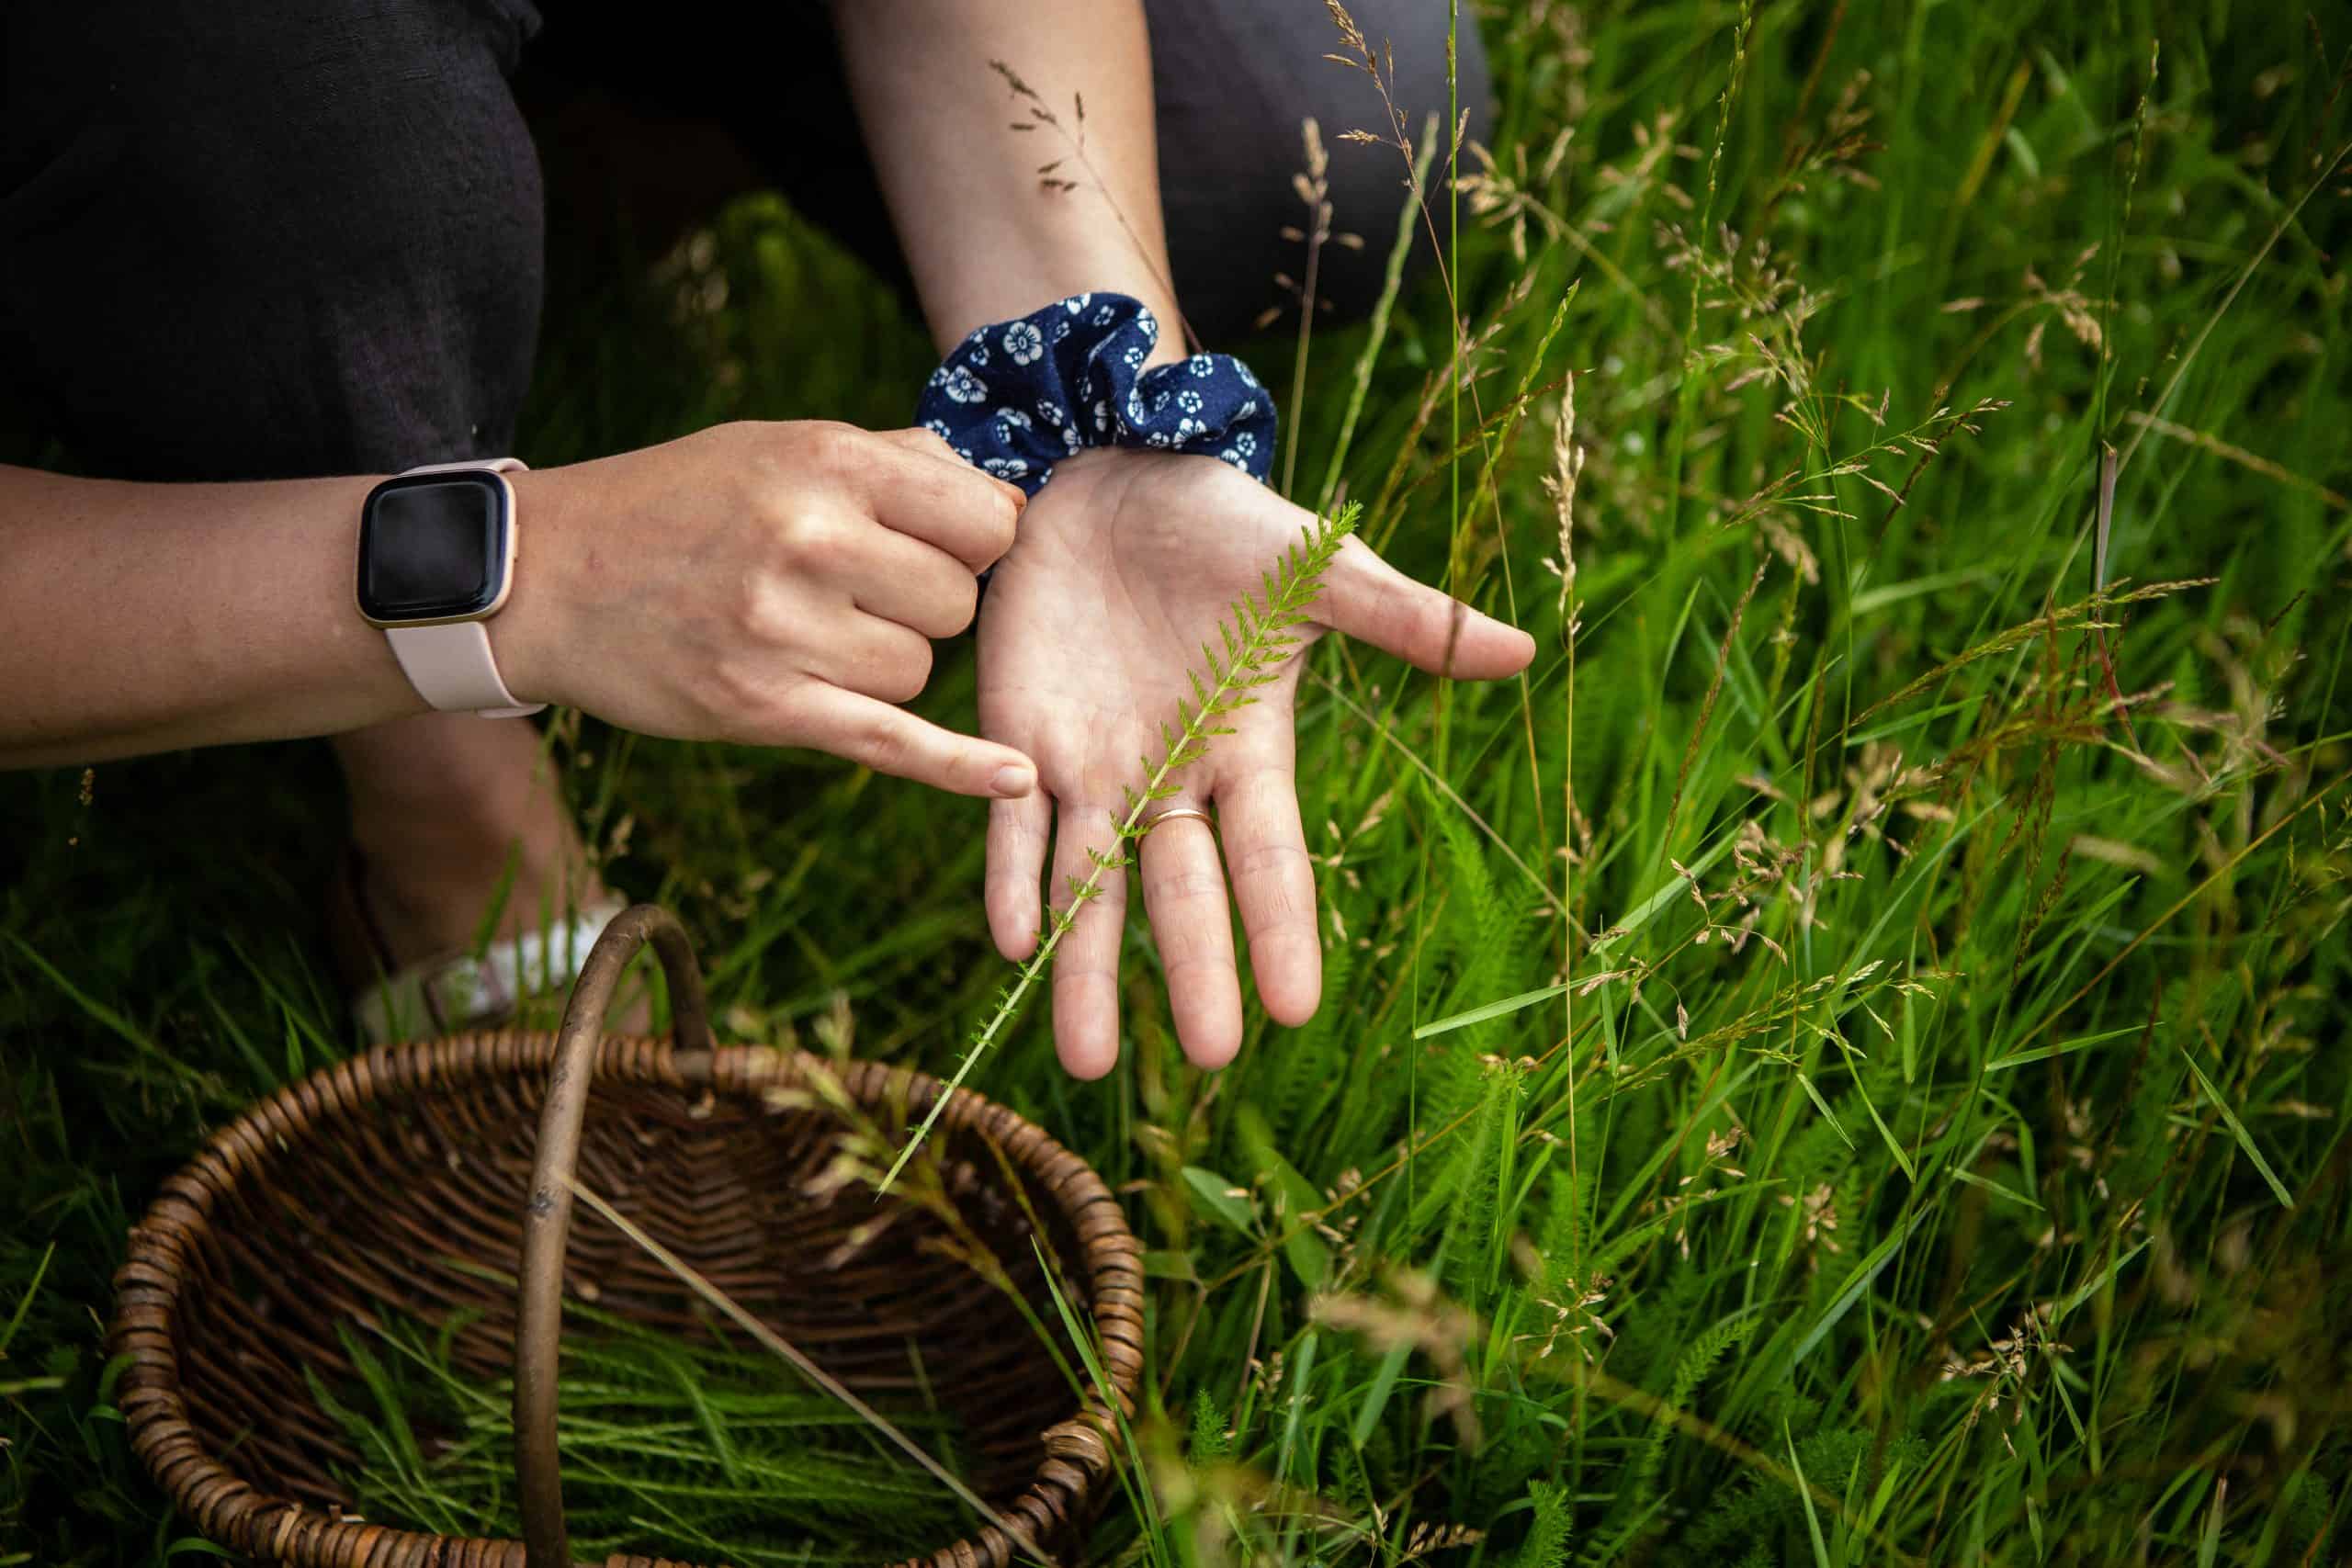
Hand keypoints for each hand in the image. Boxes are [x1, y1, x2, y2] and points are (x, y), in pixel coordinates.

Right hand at [501, 421, 1038, 798]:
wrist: (545, 577)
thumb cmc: (678, 504)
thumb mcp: (778, 447)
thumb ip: (894, 465)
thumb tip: (1006, 500)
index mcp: (825, 463)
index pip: (983, 520)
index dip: (974, 542)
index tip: (940, 547)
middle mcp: (810, 541)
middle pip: (955, 603)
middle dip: (922, 603)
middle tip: (852, 590)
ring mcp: (785, 630)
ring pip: (918, 670)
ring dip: (882, 661)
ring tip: (806, 628)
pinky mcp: (764, 707)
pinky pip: (891, 741)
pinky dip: (958, 767)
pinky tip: (1016, 776)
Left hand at [978, 448, 1535, 1076]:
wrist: (1106, 471)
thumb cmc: (1219, 522)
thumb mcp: (1311, 569)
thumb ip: (1399, 619)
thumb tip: (1521, 652)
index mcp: (1245, 748)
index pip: (1269, 855)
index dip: (1281, 927)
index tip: (1297, 1008)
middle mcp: (1171, 779)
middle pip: (1183, 893)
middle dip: (1194, 972)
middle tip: (1209, 1058)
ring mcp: (1092, 769)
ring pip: (1091, 888)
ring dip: (1085, 969)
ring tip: (1086, 1059)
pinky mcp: (1019, 739)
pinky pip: (1012, 828)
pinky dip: (1011, 880)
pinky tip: (1011, 942)